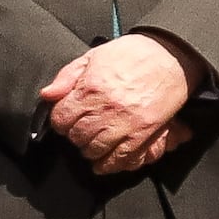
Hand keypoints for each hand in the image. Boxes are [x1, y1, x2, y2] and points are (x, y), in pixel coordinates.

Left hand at [41, 36, 193, 175]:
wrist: (171, 55)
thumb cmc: (133, 53)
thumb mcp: (94, 56)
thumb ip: (67, 76)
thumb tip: (47, 95)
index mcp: (90, 88)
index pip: (61, 118)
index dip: (60, 120)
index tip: (66, 119)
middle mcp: (105, 108)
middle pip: (77, 136)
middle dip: (75, 135)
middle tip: (80, 131)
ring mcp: (125, 123)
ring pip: (95, 150)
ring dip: (90, 150)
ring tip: (92, 144)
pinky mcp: (143, 133)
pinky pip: (121, 158)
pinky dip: (109, 165)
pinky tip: (104, 163)